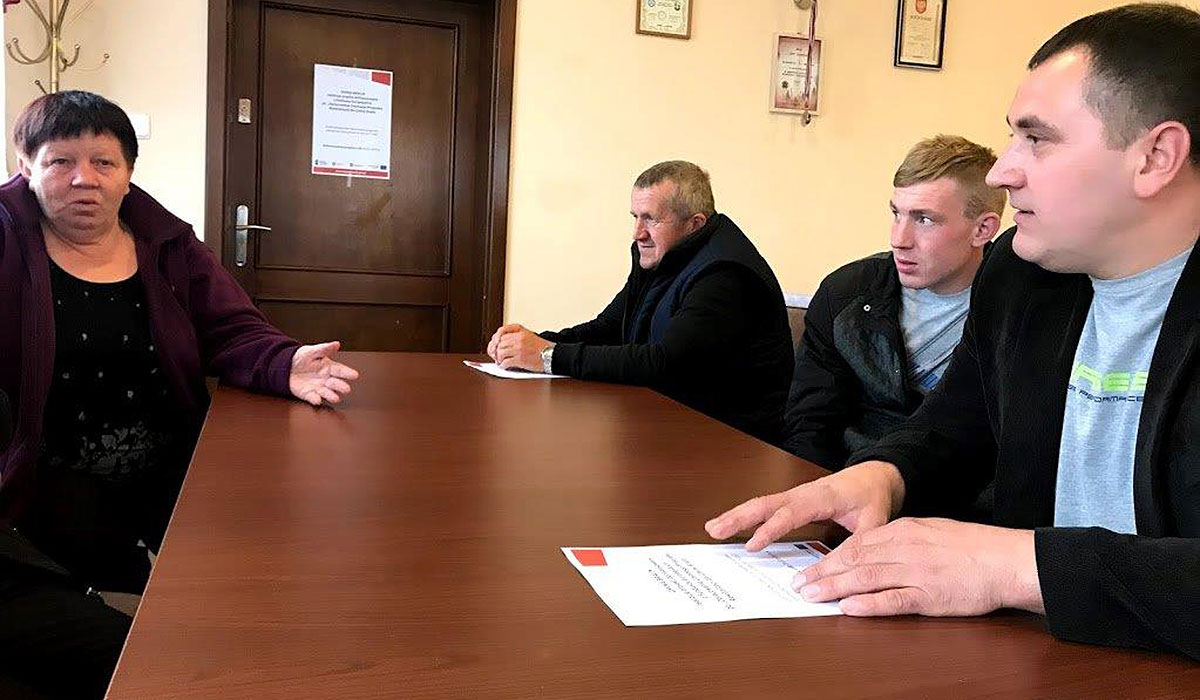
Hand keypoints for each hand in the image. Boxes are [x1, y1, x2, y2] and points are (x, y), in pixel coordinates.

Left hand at [289, 341, 359, 405]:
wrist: (286, 366)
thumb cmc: (301, 357)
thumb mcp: (312, 351)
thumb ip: (324, 348)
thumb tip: (336, 344)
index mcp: (328, 367)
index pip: (340, 370)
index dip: (347, 373)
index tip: (355, 375)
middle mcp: (326, 379)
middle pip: (336, 384)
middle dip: (341, 387)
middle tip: (346, 389)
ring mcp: (318, 388)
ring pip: (327, 393)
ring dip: (331, 396)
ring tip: (335, 398)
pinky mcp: (308, 394)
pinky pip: (312, 398)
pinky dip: (315, 399)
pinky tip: (317, 400)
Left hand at [495, 327, 551, 371]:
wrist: (552, 355)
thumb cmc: (542, 347)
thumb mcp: (529, 335)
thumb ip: (517, 336)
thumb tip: (502, 343)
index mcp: (520, 331)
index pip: (502, 332)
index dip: (496, 339)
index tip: (495, 345)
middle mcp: (519, 339)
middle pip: (500, 343)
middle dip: (496, 350)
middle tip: (496, 356)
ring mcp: (519, 349)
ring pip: (500, 352)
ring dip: (499, 359)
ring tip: (500, 362)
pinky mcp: (520, 359)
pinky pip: (505, 362)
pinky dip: (503, 366)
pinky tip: (505, 367)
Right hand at [705, 461, 905, 550]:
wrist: (876, 474)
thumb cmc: (874, 494)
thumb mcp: (875, 520)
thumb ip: (859, 543)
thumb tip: (841, 568)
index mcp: (821, 496)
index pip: (791, 513)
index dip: (771, 529)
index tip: (753, 545)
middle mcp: (803, 492)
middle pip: (765, 503)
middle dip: (739, 517)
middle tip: (715, 529)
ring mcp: (796, 495)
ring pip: (761, 503)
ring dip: (736, 515)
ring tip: (713, 527)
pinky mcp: (794, 500)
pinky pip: (767, 506)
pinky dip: (747, 515)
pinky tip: (732, 525)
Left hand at [795, 518, 1041, 616]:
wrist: (1007, 559)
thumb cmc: (973, 547)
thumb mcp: (932, 531)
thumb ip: (903, 539)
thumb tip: (875, 549)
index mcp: (905, 530)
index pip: (857, 544)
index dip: (830, 557)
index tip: (811, 568)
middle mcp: (905, 548)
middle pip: (854, 560)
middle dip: (822, 572)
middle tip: (799, 584)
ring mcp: (916, 572)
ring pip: (865, 578)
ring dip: (834, 587)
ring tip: (811, 595)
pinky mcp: (929, 595)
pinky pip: (892, 600)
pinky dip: (867, 604)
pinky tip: (847, 607)